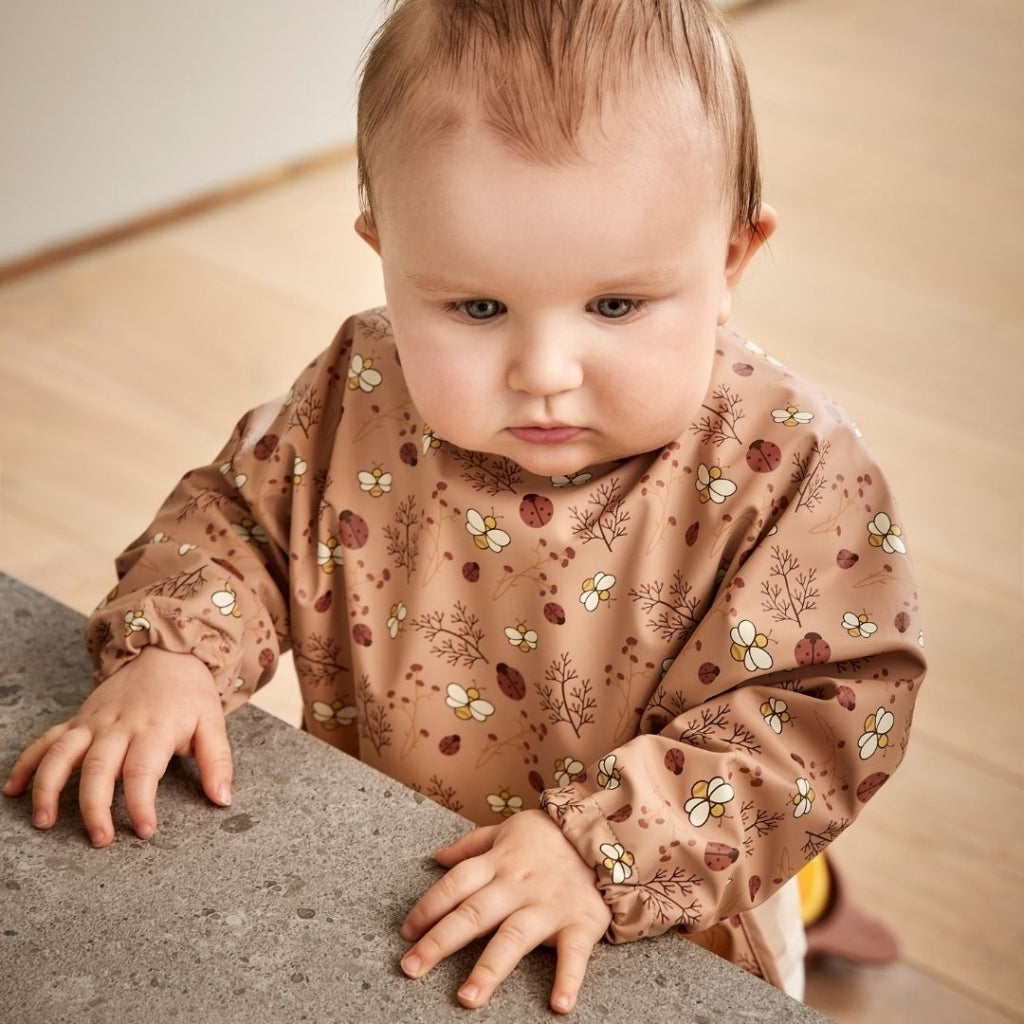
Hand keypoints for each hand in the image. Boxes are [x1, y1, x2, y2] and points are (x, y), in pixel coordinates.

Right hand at [3, 646, 232, 846]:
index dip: (140, 804)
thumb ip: (217, 762)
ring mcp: (94, 722)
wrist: (167, 652)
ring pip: (62, 753)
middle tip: (100, 840)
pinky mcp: (78, 719)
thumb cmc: (190, 694)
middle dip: (94, 807)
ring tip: (43, 821)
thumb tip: (222, 800)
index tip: (145, 831)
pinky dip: (28, 763)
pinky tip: (14, 790)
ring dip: (48, 787)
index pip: (142, 772)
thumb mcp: (213, 723)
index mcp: (154, 729)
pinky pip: (47, 740)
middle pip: (98, 769)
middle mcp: (119, 726)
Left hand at [399, 808, 610, 1013]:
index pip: (455, 885)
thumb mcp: (508, 829)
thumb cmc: (550, 836)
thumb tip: (436, 857)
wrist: (605, 831)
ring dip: (490, 968)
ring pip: (514, 937)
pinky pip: (574, 954)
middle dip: (440, 942)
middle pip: (473, 913)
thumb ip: (471, 845)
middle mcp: (517, 885)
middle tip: (411, 968)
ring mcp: (548, 905)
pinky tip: (558, 1005)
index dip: (428, 907)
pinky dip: (568, 978)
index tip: (406, 933)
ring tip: (468, 998)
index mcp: (498, 862)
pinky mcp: (580, 922)